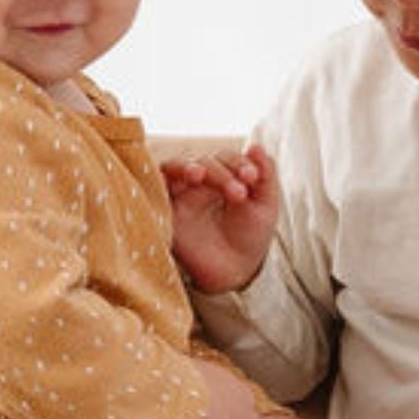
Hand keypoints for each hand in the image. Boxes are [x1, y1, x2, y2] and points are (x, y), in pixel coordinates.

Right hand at [164, 144, 279, 293]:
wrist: (234, 273)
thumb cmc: (249, 238)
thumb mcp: (265, 206)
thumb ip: (265, 175)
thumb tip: (255, 146)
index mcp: (222, 177)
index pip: (224, 156)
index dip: (238, 162)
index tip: (252, 178)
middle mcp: (198, 183)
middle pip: (202, 161)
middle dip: (221, 173)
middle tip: (238, 195)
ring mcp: (179, 196)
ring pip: (174, 167)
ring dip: (186, 166)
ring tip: (200, 175)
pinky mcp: (164, 212)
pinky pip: (152, 189)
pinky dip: (159, 180)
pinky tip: (177, 185)